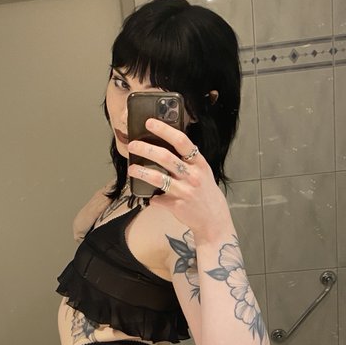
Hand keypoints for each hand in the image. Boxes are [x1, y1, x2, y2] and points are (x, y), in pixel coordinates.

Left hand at [127, 118, 229, 242]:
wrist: (214, 220)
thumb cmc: (206, 194)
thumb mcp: (203, 173)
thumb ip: (188, 162)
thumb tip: (164, 149)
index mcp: (199, 163)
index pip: (182, 142)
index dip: (164, 130)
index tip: (150, 123)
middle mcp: (193, 176)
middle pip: (166, 157)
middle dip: (146, 149)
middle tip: (133, 145)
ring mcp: (184, 191)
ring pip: (158, 178)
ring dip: (141, 172)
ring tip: (131, 168)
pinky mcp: (176, 206)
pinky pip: (158, 199)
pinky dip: (152, 198)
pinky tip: (150, 197)